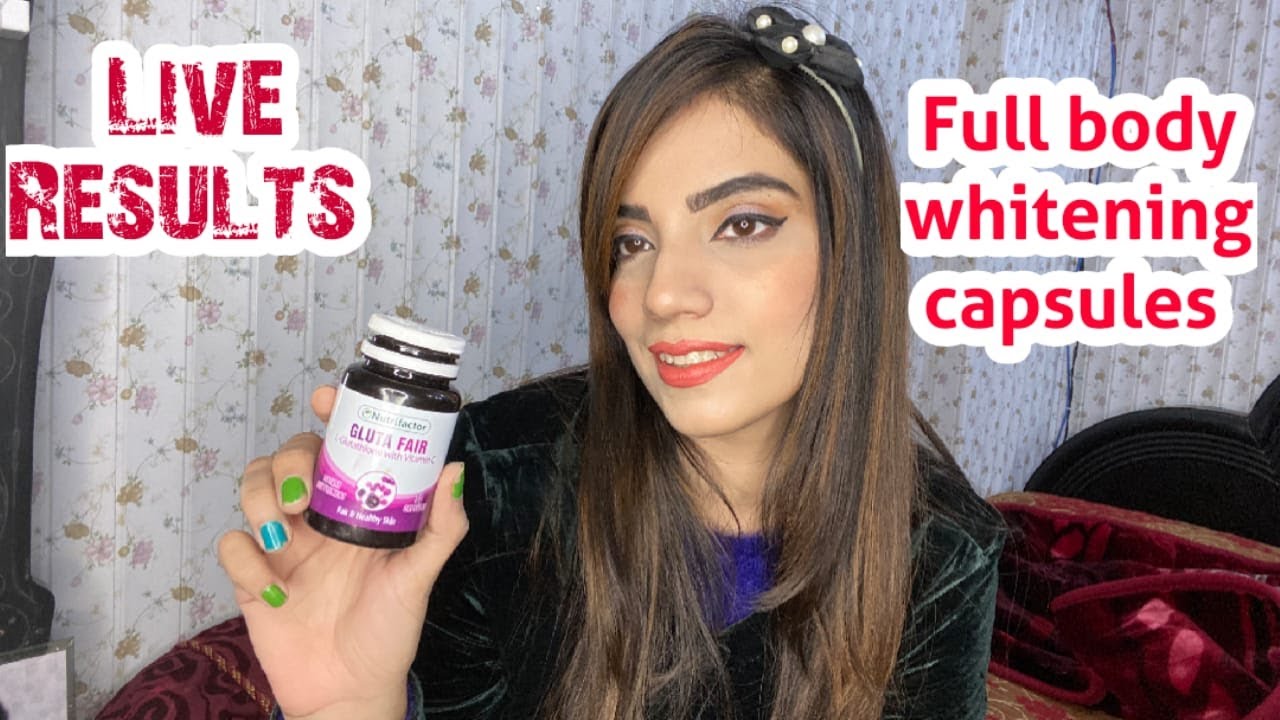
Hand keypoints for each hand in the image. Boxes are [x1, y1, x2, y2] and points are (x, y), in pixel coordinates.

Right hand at [218, 386, 468, 718]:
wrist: (350, 691)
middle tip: (304, 496)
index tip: (326, 399)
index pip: (338, 444)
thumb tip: (456, 470)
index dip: (330, 413)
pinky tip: (276, 590)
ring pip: (251, 487)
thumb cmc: (390, 631)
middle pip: (288, 456)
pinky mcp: (252, 575)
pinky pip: (230, 545)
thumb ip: (442, 527)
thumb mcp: (421, 577)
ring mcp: (283, 543)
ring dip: (260, 498)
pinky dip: (246, 559)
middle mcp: (318, 516)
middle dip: (289, 462)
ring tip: (285, 533)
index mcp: (357, 507)